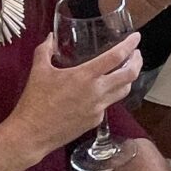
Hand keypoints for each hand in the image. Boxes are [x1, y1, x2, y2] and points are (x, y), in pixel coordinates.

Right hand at [7, 33, 141, 157]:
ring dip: (128, 79)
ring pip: (124, 91)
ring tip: (125, 70)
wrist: (32, 133)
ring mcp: (99, 108)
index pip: (116, 57)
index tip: (136, 38)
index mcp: (85, 76)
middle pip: (130, 75)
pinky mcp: (96, 121)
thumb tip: (50, 37)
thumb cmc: (34, 101)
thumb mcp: (38, 70)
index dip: (130, 45)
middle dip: (137, 62)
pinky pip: (108, 105)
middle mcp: (97, 92)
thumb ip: (45, 50)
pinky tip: (102, 91)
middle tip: (136, 54)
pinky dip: (109, 95)